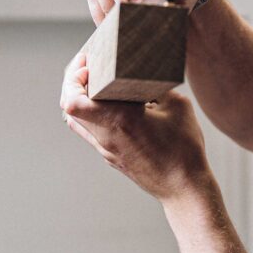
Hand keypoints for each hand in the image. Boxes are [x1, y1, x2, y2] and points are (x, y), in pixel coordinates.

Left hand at [59, 50, 212, 201]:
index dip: (74, 78)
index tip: (88, 64)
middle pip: (68, 108)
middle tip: (87, 68)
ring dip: (80, 101)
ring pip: (76, 122)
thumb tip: (144, 72)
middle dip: (73, 84)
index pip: (73, 100)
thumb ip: (156, 86)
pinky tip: (109, 106)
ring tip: (94, 85)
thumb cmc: (184, 148)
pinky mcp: (111, 158)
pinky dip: (92, 115)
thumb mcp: (178, 106)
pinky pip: (91, 133)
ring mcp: (106, 150)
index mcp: (120, 120)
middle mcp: (106, 136)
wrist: (184, 188)